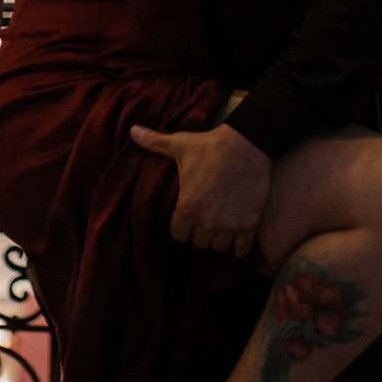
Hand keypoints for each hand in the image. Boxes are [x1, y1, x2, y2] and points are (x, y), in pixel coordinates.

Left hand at [130, 119, 271, 253]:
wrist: (247, 143)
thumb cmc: (210, 145)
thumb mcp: (180, 144)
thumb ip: (155, 143)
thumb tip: (132, 131)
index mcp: (187, 208)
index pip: (179, 235)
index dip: (182, 228)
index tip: (188, 219)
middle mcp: (207, 221)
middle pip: (199, 243)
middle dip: (201, 233)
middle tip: (206, 221)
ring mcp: (229, 225)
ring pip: (219, 247)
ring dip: (219, 239)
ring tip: (221, 227)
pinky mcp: (249, 223)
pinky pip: (241, 250)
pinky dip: (239, 247)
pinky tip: (238, 237)